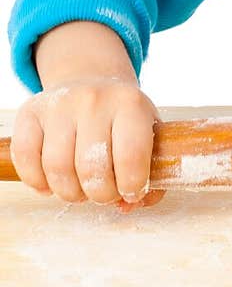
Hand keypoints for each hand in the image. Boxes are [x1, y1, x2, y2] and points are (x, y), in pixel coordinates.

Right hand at [11, 77, 164, 209]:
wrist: (92, 81)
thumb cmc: (122, 118)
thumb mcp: (149, 135)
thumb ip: (151, 173)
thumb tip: (129, 204)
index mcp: (130, 104)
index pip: (131, 156)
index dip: (131, 186)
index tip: (131, 192)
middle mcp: (94, 99)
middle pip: (91, 169)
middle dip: (100, 194)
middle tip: (104, 193)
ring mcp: (59, 104)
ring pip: (57, 168)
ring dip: (70, 193)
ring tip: (80, 188)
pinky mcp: (30, 111)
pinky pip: (25, 158)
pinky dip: (37, 181)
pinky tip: (52, 182)